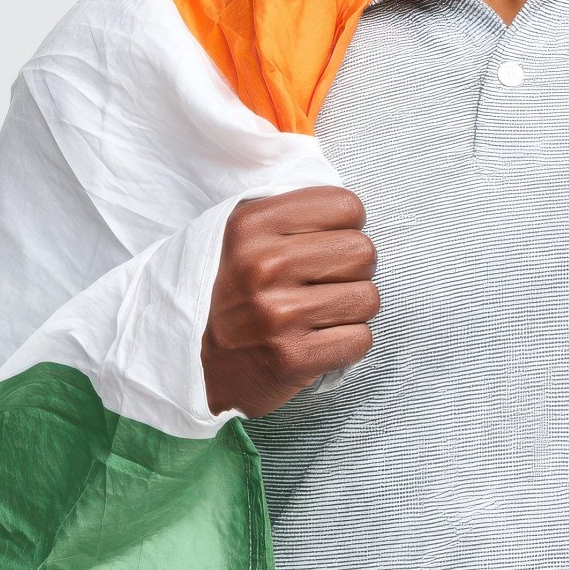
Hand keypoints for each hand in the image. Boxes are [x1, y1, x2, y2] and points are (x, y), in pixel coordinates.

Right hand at [201, 186, 378, 416]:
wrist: (200, 363)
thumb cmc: (238, 290)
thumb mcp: (245, 235)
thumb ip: (292, 210)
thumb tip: (352, 208)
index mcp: (251, 225)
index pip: (347, 206)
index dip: (346, 227)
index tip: (324, 244)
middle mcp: (262, 265)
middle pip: (363, 251)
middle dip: (352, 269)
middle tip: (323, 283)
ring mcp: (277, 314)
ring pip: (367, 297)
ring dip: (351, 308)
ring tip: (319, 312)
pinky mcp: (292, 357)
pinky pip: (360, 339)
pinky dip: (347, 342)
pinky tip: (318, 340)